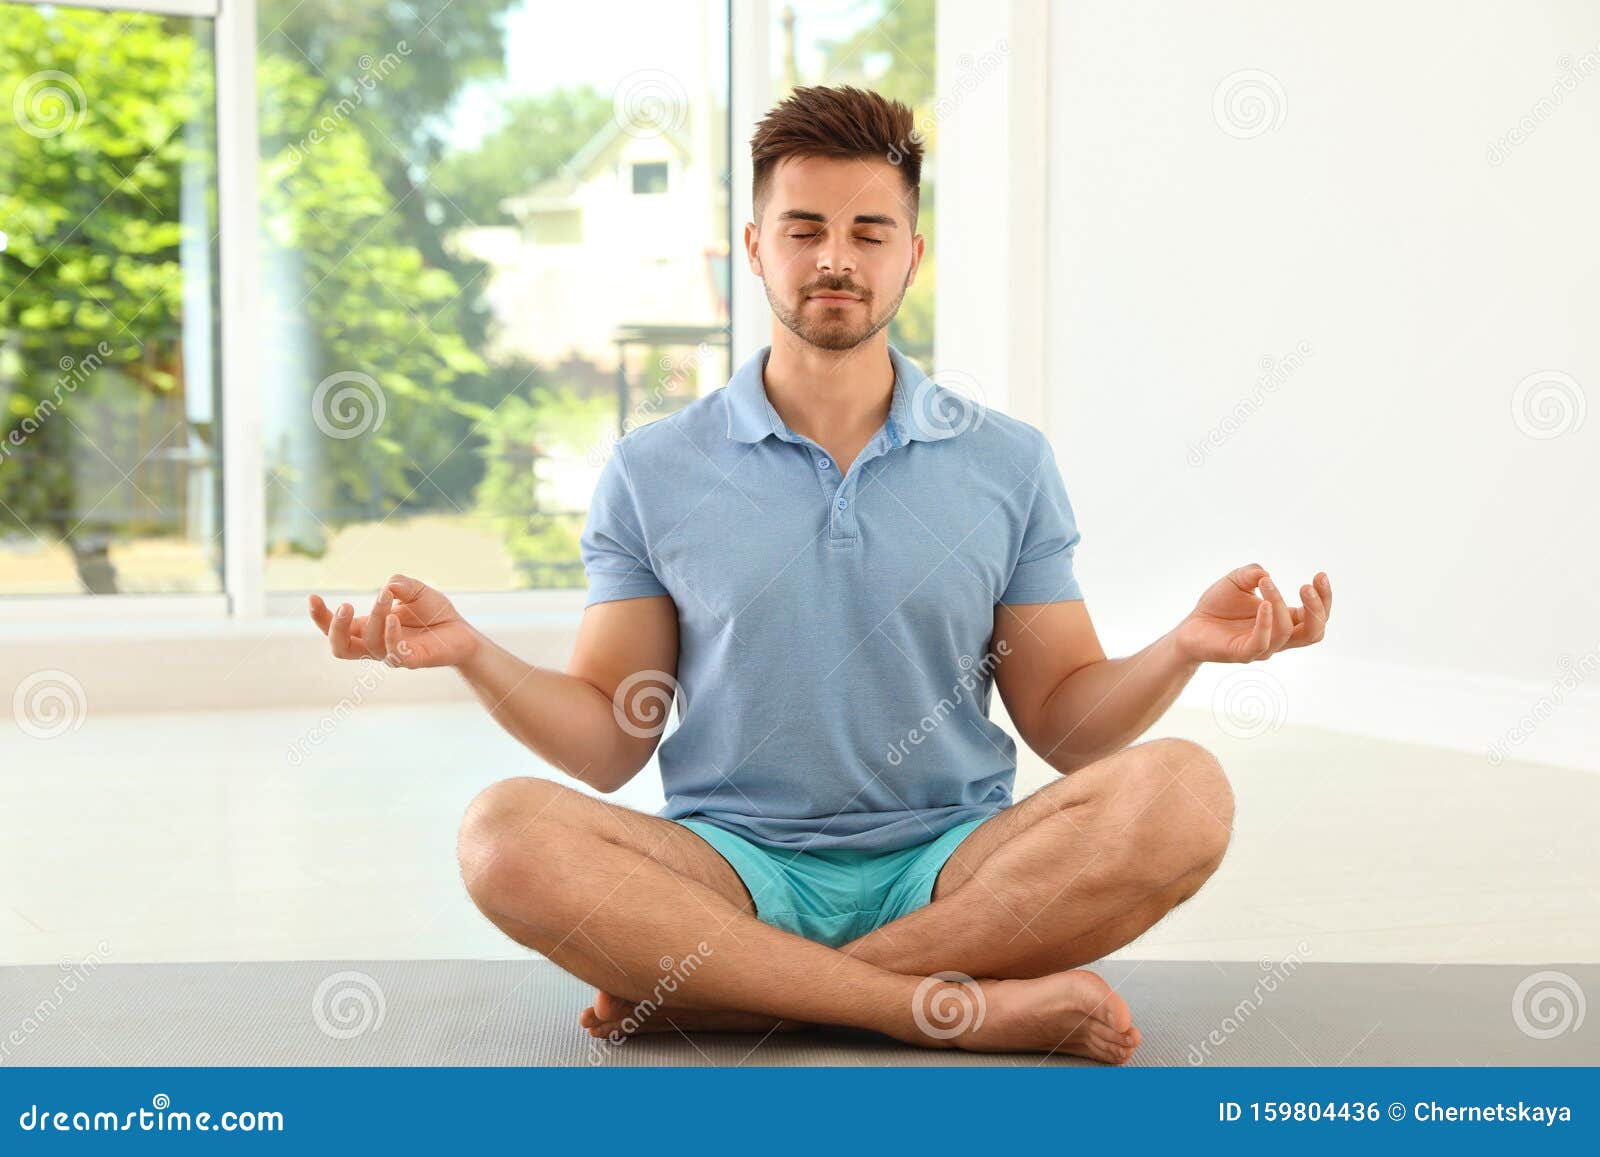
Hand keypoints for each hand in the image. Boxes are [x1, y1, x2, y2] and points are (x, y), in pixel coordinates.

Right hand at [308, 574, 481, 668]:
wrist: (462, 632)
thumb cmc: (433, 613)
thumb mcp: (415, 590)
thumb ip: (399, 584)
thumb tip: (387, 586)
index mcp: (367, 629)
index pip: (334, 629)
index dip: (320, 617)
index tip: (312, 596)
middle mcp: (374, 645)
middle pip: (340, 648)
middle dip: (334, 628)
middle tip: (344, 606)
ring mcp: (391, 655)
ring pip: (369, 643)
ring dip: (374, 617)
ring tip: (384, 597)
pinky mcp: (412, 660)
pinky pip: (394, 653)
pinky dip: (390, 634)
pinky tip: (394, 617)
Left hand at [1172, 564, 1330, 663]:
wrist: (1190, 626)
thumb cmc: (1218, 606)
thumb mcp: (1237, 580)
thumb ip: (1253, 572)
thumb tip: (1265, 574)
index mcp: (1284, 620)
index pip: (1317, 616)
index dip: (1324, 598)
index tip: (1320, 575)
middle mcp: (1279, 637)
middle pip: (1314, 632)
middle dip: (1316, 608)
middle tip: (1306, 585)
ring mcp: (1263, 647)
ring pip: (1286, 632)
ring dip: (1280, 604)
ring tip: (1266, 583)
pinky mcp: (1243, 653)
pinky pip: (1262, 642)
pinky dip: (1266, 622)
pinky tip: (1262, 604)